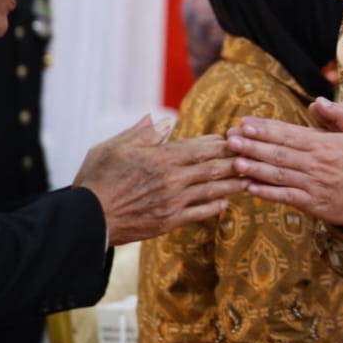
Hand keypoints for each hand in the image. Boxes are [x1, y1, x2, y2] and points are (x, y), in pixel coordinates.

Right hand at [73, 115, 243, 245]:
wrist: (87, 219)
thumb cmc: (97, 178)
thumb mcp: (114, 147)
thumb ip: (143, 133)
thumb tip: (165, 120)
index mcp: (161, 158)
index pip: (201, 148)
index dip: (221, 143)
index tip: (237, 137)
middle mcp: (172, 180)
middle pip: (213, 168)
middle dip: (236, 161)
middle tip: (255, 155)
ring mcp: (173, 203)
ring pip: (211, 191)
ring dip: (233, 184)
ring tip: (251, 178)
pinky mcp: (169, 222)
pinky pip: (199, 213)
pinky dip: (215, 207)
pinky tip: (226, 202)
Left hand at [226, 97, 342, 227]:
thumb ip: (339, 114)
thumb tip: (316, 102)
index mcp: (324, 144)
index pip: (288, 133)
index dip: (265, 128)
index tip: (245, 122)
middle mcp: (315, 164)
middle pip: (278, 152)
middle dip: (252, 145)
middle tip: (229, 138)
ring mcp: (313, 185)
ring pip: (278, 175)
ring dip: (254, 167)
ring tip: (234, 160)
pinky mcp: (314, 205)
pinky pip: (286, 197)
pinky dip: (267, 193)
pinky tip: (250, 188)